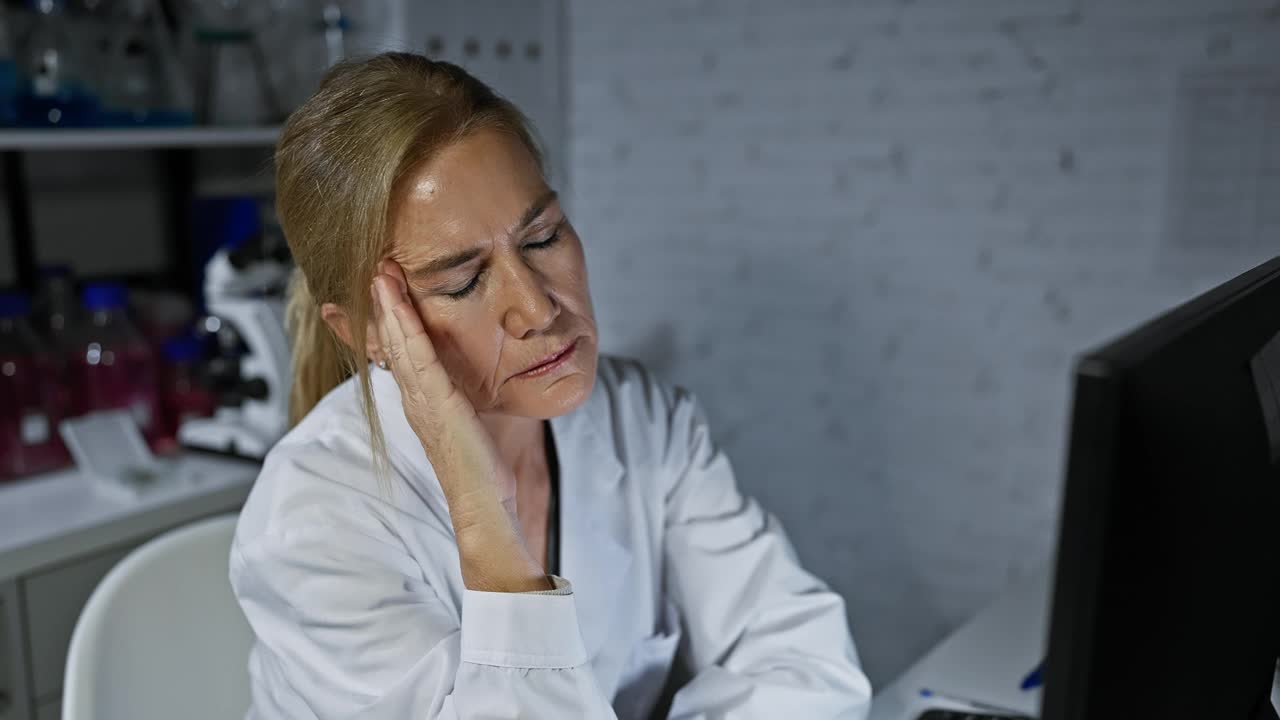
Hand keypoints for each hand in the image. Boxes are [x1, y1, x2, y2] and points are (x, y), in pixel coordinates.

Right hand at [371, 260, 546, 590]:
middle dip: (381, 305)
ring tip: (380, 273)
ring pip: (400, 344)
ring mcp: (422, 401)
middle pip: (392, 343)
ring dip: (389, 306)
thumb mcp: (471, 424)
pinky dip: (406, 327)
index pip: (401, 352)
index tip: (380, 290)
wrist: (483, 506)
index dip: (389, 321)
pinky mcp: (437, 404)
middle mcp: (415, 400)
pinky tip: (398, 303)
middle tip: (372, 268)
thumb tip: (471, 387)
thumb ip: (464, 403)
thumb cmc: (482, 471)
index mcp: (423, 403)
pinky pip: (418, 357)